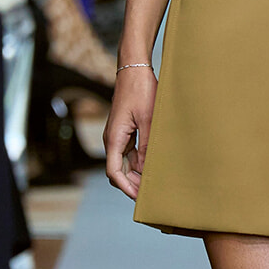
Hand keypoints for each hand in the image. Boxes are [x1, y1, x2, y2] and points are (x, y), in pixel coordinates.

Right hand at [104, 66, 156, 198]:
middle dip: (133, 186)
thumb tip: (148, 169)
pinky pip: (130, 154)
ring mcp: (119, 137)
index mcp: (114, 139)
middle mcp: (113, 140)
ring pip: (125, 165)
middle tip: (153, 197)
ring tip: (156, 186)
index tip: (141, 198)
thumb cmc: (141, 91)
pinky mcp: (126, 132)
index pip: (114, 173)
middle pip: (119, 173)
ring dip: (137, 176)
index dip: (127, 188)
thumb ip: (148, 145)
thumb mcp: (149, 119)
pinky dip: (140, 164)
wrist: (134, 70)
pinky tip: (154, 168)